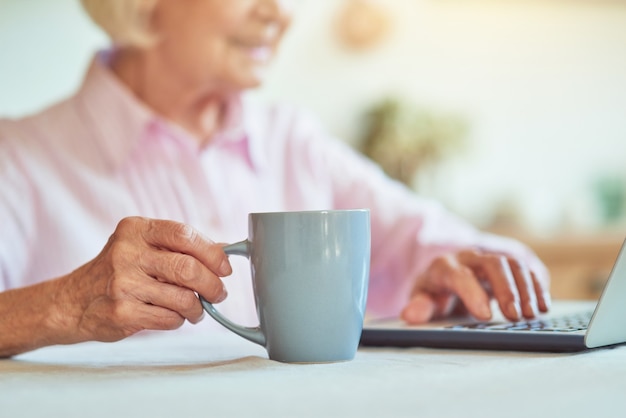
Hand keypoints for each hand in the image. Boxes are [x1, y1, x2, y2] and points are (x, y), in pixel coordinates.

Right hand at [51, 217, 231, 343]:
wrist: (72, 301)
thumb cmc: (117, 271)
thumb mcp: (142, 246)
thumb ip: (181, 246)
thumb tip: (226, 250)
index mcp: (136, 229)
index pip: (184, 235)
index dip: (213, 253)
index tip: (225, 268)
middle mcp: (127, 253)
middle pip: (188, 268)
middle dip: (212, 285)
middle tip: (219, 293)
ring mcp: (122, 284)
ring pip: (183, 298)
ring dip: (198, 307)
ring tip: (196, 309)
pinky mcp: (121, 313)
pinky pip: (169, 319)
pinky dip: (179, 320)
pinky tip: (173, 316)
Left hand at [400, 249, 550, 323]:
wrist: (447, 278)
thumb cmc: (435, 292)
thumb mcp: (423, 300)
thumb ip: (419, 306)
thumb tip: (409, 315)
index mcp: (445, 266)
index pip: (459, 275)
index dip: (472, 293)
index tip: (485, 316)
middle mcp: (470, 257)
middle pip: (493, 264)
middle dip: (506, 289)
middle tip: (515, 316)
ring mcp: (491, 257)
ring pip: (513, 264)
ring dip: (526, 288)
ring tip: (532, 315)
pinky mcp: (508, 264)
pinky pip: (526, 268)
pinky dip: (537, 286)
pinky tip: (542, 306)